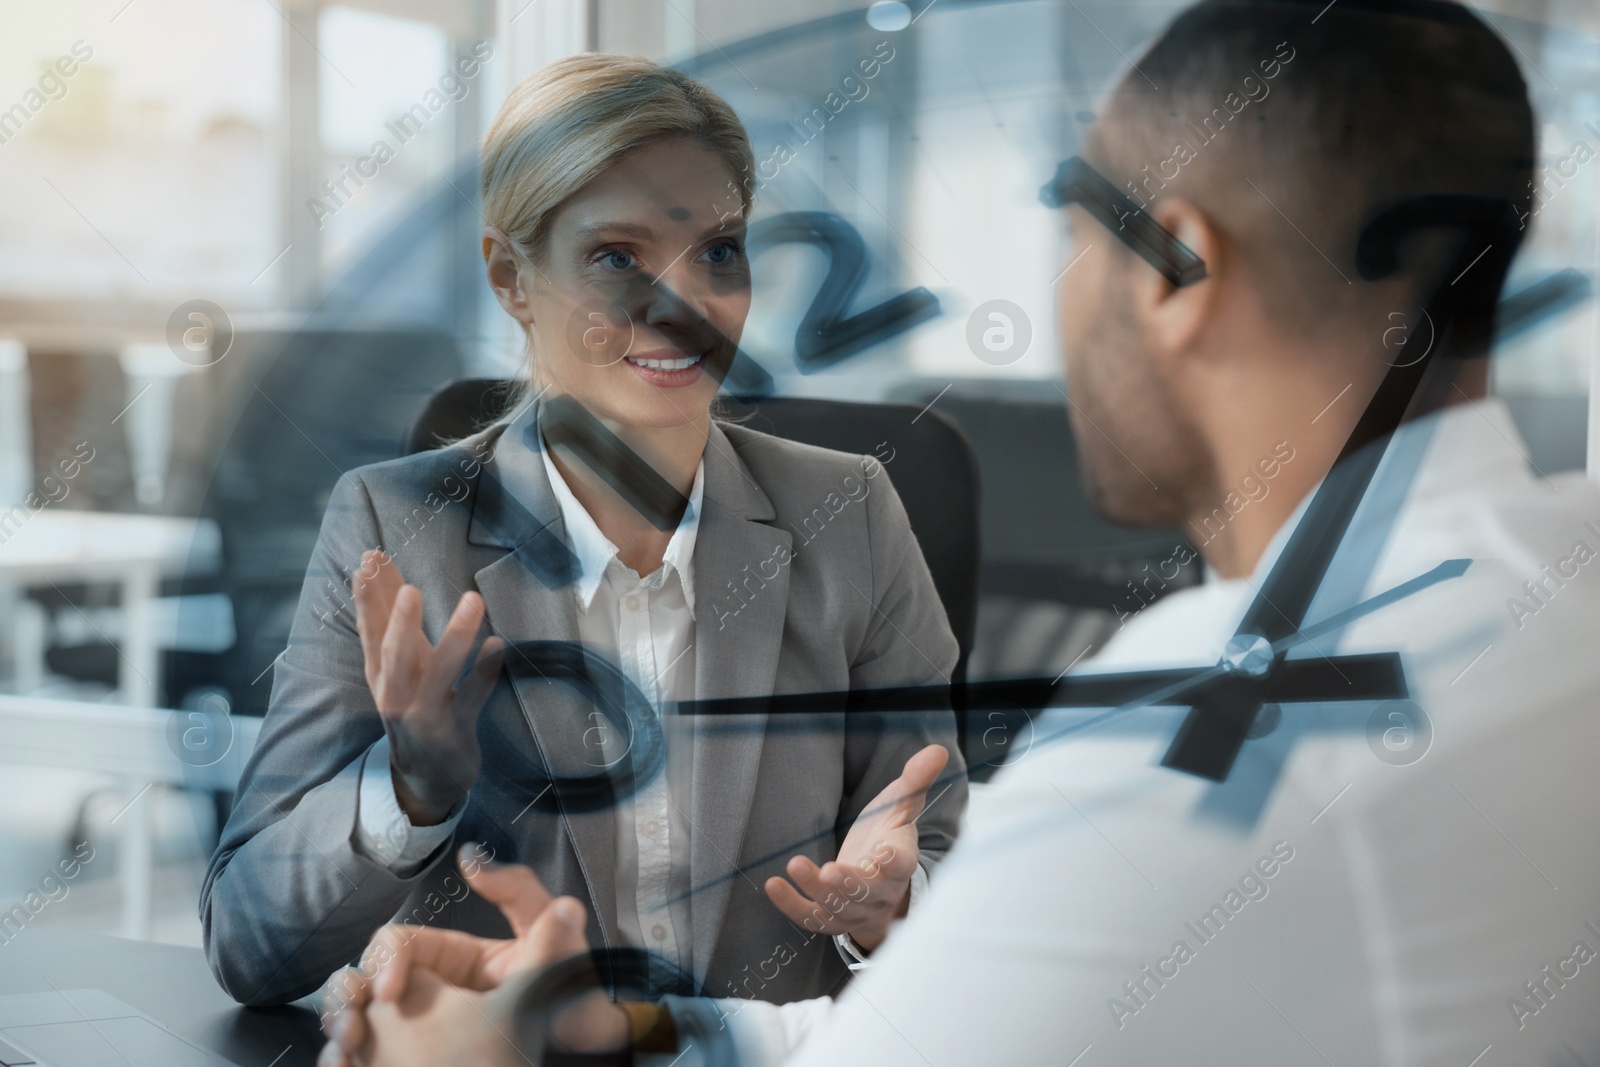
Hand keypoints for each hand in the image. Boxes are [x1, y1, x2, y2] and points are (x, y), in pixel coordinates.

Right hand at [320, 852, 629, 1065]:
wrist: (585, 1051)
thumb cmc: (575, 997)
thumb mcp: (554, 937)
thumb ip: (519, 892)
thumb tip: (471, 858)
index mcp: (453, 958)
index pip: (397, 945)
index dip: (384, 960)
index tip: (389, 992)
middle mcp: (430, 992)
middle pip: (364, 983)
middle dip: (346, 999)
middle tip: (350, 1029)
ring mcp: (421, 1029)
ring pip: (359, 1022)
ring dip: (340, 1031)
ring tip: (343, 1053)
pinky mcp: (412, 1056)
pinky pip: (372, 1056)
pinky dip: (348, 1059)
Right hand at [352, 550, 504, 823]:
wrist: (426, 774)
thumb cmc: (415, 704)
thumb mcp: (400, 664)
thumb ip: (391, 618)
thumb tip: (375, 566)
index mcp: (380, 674)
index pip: (370, 631)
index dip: (368, 598)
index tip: (370, 560)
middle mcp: (396, 694)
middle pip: (394, 655)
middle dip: (400, 622)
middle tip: (411, 589)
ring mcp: (425, 715)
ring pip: (438, 673)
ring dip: (456, 636)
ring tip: (473, 600)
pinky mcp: (454, 732)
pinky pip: (472, 698)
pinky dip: (484, 672)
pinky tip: (497, 645)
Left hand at [765, 743, 947, 951]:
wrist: (880, 880)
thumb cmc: (888, 836)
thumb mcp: (900, 806)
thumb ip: (915, 781)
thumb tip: (938, 750)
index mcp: (901, 863)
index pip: (901, 866)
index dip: (893, 862)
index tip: (883, 852)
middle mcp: (881, 892)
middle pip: (867, 893)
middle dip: (848, 883)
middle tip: (829, 870)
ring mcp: (857, 910)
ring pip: (838, 907)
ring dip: (816, 889)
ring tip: (796, 865)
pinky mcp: (832, 918)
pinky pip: (811, 917)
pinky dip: (791, 904)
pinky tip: (773, 884)